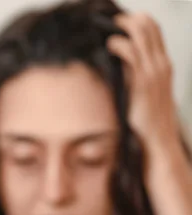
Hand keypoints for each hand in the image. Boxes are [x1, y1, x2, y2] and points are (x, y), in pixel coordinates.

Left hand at [107, 13, 179, 148]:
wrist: (157, 137)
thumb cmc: (147, 117)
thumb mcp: (146, 91)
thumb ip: (137, 76)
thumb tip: (117, 66)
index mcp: (163, 64)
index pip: (155, 31)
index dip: (138, 20)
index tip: (120, 20)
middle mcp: (161, 64)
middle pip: (149, 27)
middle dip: (129, 19)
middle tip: (110, 20)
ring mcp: (153, 72)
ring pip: (141, 36)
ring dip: (123, 27)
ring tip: (107, 30)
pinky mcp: (143, 82)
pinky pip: (132, 55)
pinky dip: (120, 44)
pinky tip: (109, 45)